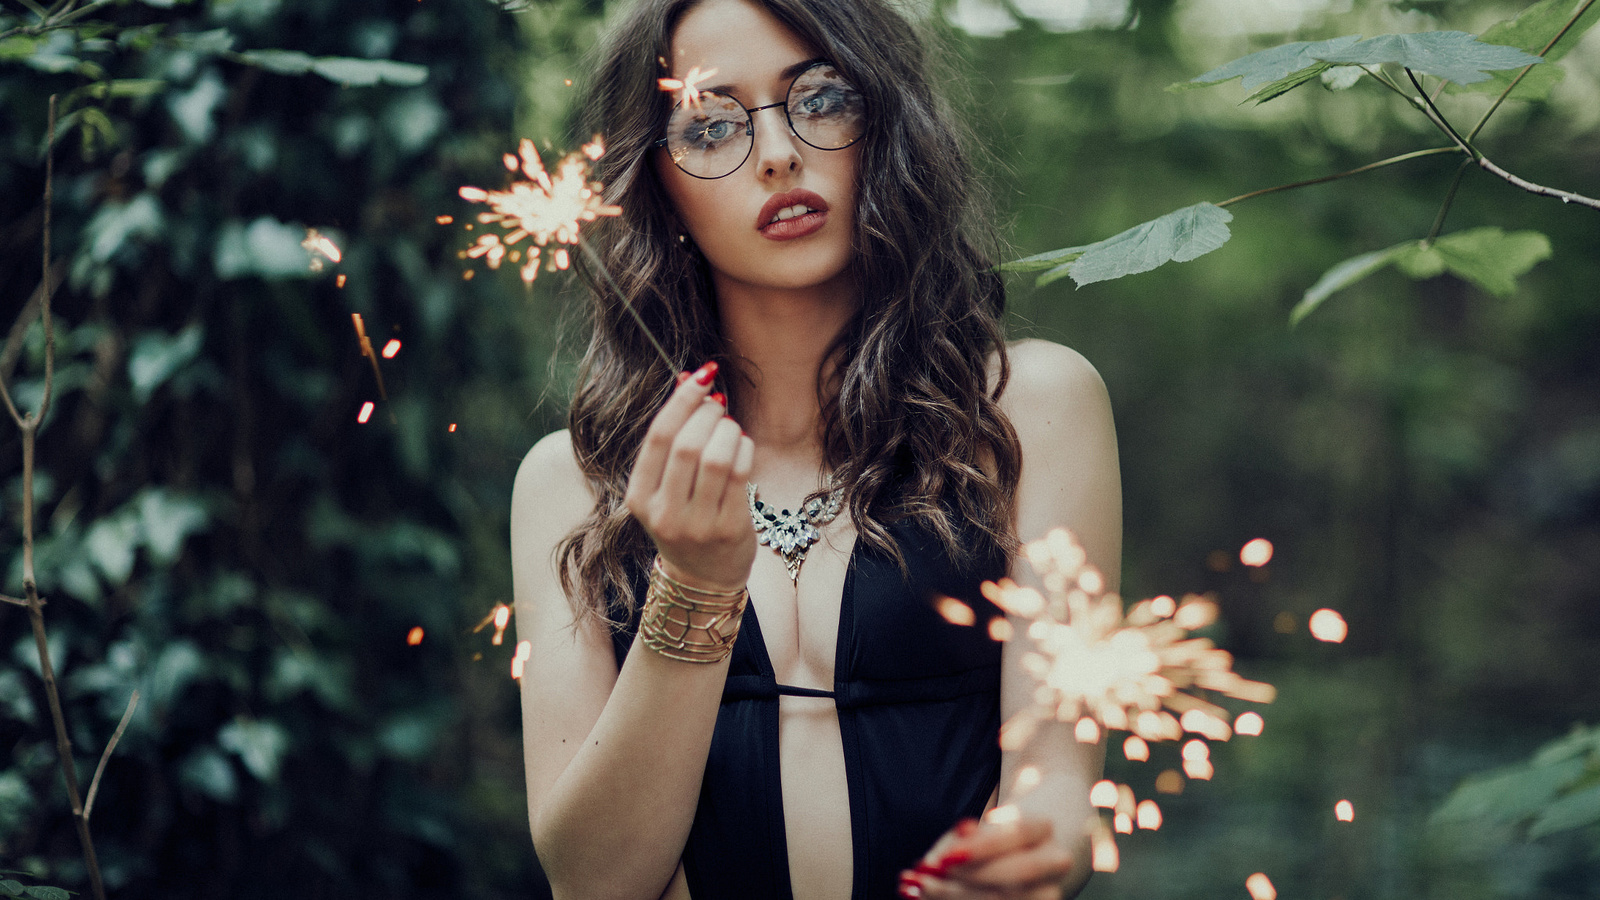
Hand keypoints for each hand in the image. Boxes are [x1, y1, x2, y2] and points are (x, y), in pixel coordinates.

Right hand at [623, 361, 756, 591]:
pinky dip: (744, 449)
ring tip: (729, 427)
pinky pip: (740, 474)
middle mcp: (663, 513)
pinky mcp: (728, 529)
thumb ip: (672, 437)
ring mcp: (696, 524)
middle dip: (707, 414)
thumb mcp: (664, 486)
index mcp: (639, 498)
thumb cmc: (683, 519)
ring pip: (716, 458)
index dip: (682, 400)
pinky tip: (742, 445)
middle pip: (686, 445)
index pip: (658, 437)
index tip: (701, 377)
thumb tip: (689, 379)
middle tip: (717, 405)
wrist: (702, 577)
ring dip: (728, 430)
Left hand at [898, 816, 1075, 899]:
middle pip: (1018, 873)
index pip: (1016, 832)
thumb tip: (938, 857)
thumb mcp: (978, 830)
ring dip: (954, 896)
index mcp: (1042, 828)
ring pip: (1007, 899)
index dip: (981, 847)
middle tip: (924, 879)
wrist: (1028, 855)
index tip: (943, 859)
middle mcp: (1056, 861)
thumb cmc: (993, 839)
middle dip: (968, 879)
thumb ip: (961, 839)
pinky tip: (923, 898)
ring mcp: (1050, 890)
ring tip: (916, 888)